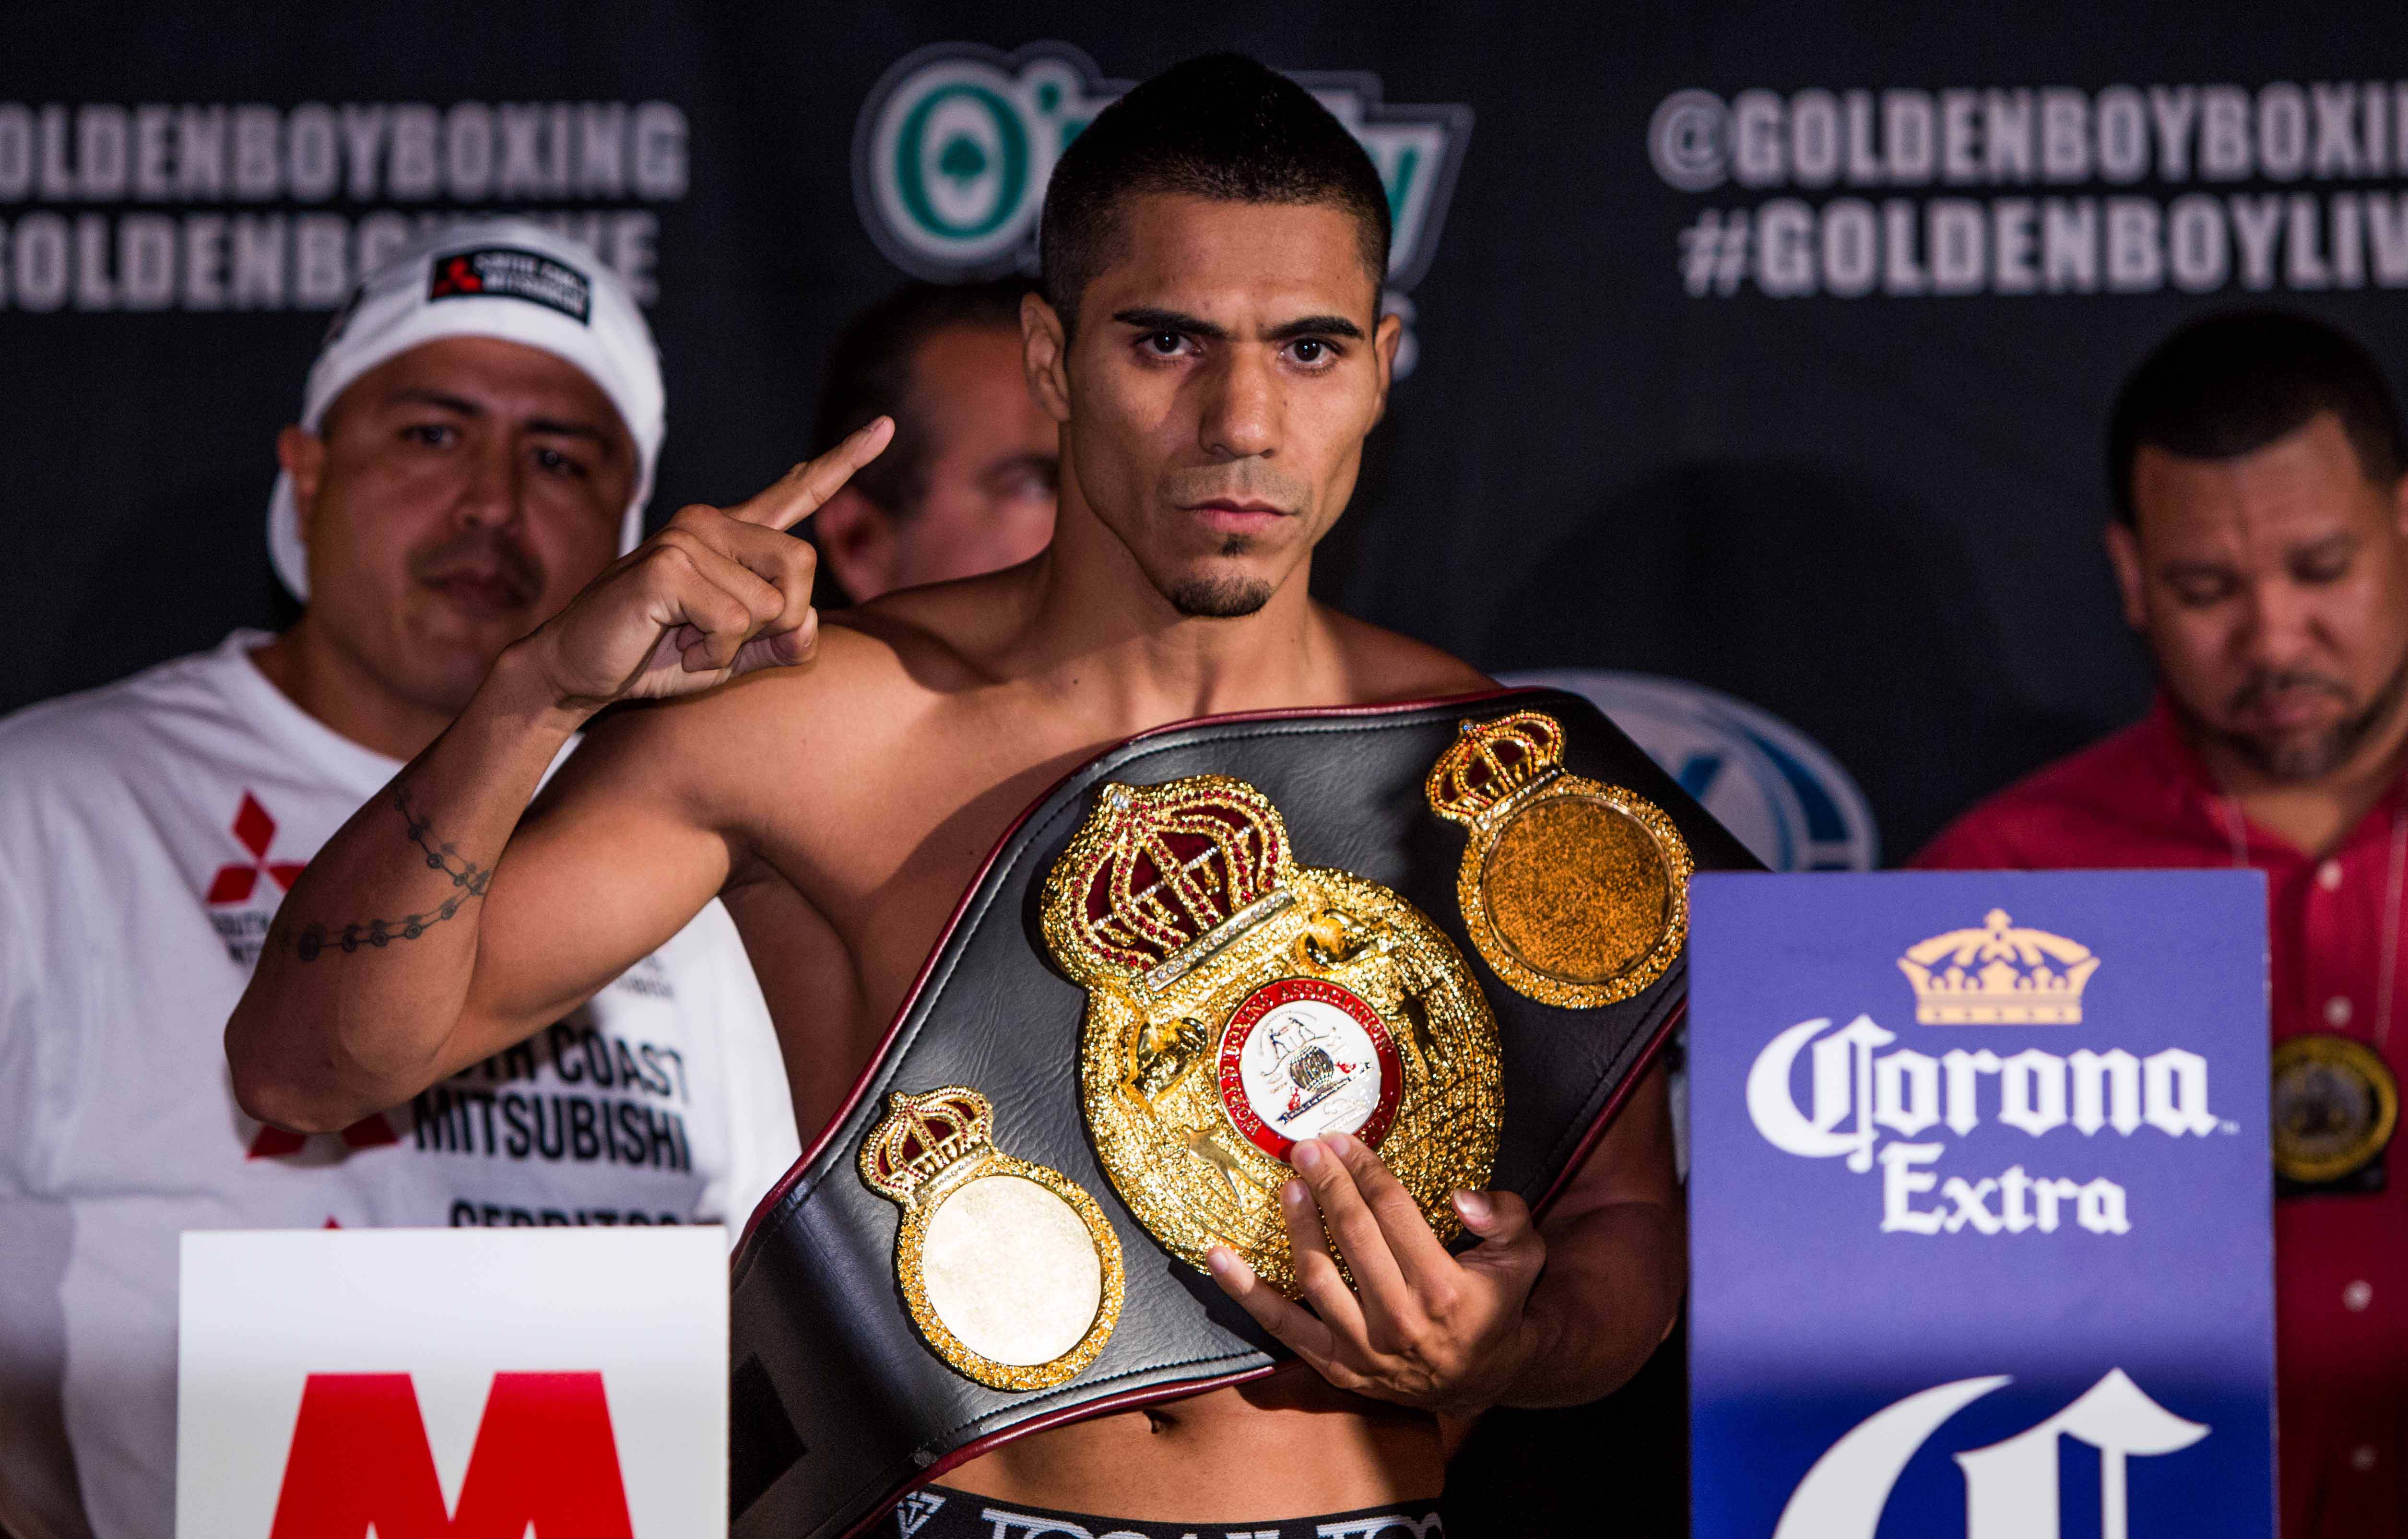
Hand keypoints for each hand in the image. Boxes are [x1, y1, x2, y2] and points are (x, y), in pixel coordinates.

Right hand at [524, 417, 893, 708]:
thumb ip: (784, 639)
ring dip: (735, 644)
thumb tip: (807, 622)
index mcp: (731, 536)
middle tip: (723, 639)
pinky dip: (712, 653)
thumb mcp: (735, 653)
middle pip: (803, 564)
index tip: (886, 426)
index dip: (844, 461)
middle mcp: (710, 523)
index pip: (796, 493)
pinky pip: (735, 622)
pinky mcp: (667, 566)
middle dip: (781, 619)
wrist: (576, 671)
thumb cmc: (654, 658)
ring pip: (769, 603)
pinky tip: (672, 640)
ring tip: (685, 636)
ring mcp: (686, 537)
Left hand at [1206, 1132, 1547, 1415]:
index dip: (1364, 1168)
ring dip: (1297, 1225)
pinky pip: (1282, 1326)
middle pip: (1352, 1233)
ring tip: (1288, 1185)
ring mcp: (1364, 1349)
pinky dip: (1245, 1292)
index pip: (1392, 1211)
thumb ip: (1505, 1216)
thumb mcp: (1523, 1255)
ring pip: (1316, 1275)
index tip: (1343, 1139)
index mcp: (1443, 1288)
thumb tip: (1462, 1197)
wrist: (1481, 1379)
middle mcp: (1401, 1321)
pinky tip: (1217, 1256)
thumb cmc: (1496, 1305)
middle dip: (1327, 1182)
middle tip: (1306, 1146)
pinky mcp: (1336, 1368)